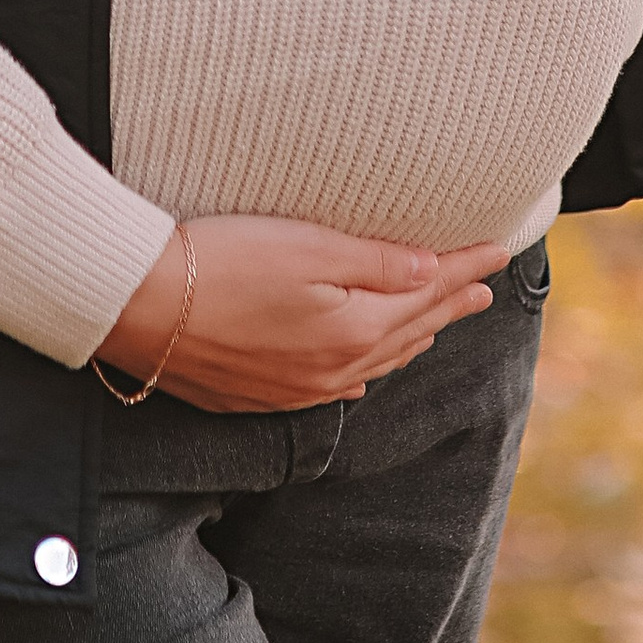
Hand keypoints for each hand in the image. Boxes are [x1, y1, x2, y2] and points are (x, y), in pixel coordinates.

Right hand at [98, 215, 509, 412]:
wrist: (140, 305)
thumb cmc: (221, 260)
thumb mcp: (305, 248)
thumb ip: (373, 262)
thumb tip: (433, 270)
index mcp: (353, 331)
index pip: (427, 294)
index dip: (466, 269)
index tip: (502, 249)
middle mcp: (334, 371)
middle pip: (409, 331)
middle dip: (449, 305)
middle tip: (483, 286)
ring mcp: (297, 389)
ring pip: (376, 362)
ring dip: (413, 335)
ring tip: (439, 317)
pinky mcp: (262, 393)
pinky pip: (338, 383)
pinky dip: (368, 363)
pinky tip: (367, 361)